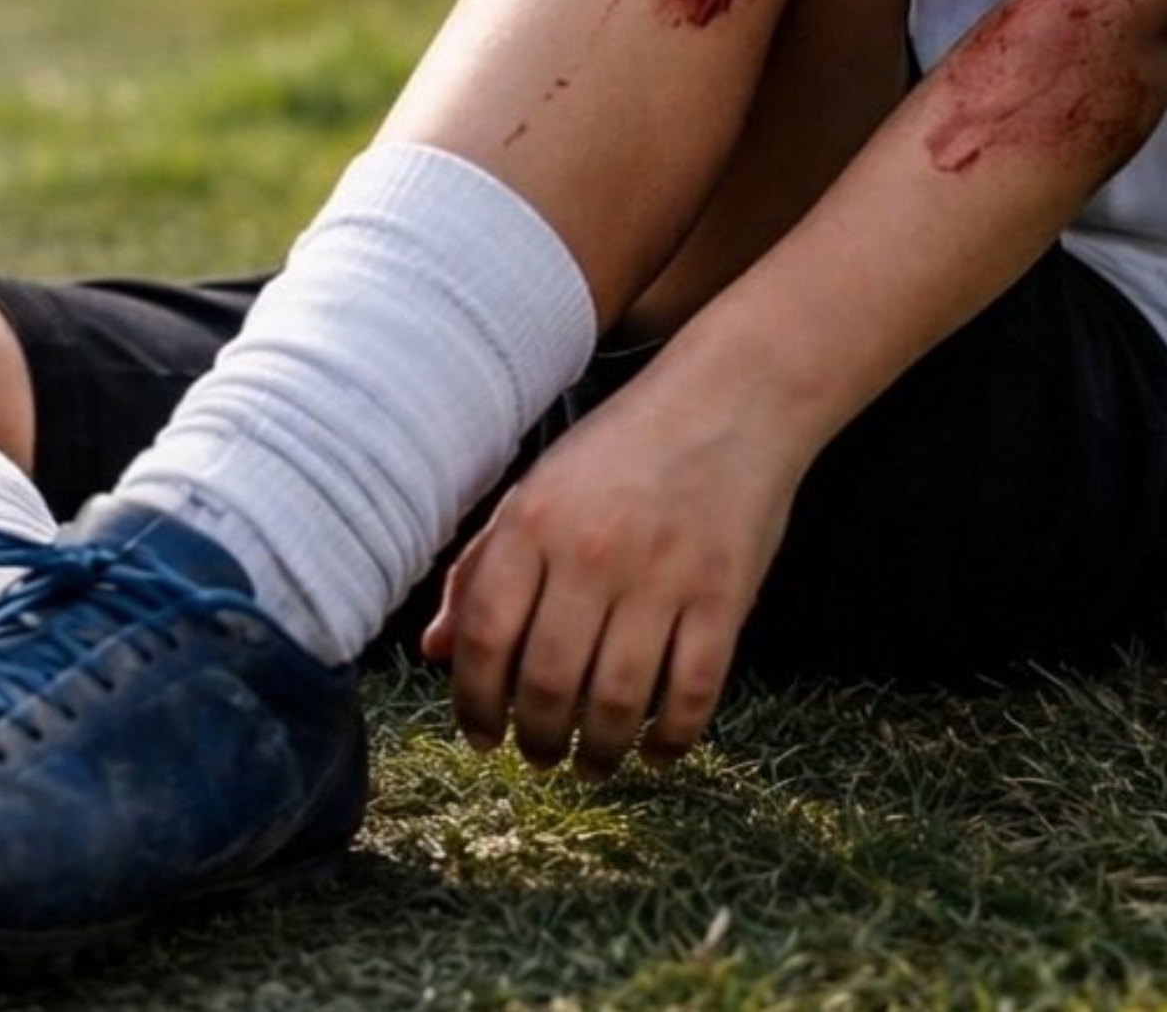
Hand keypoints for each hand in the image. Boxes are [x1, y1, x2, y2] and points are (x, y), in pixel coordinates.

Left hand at [421, 365, 805, 779]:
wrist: (731, 400)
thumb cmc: (622, 449)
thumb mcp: (536, 491)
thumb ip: (481, 568)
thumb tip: (434, 650)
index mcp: (532, 523)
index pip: (486, 637)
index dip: (474, 702)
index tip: (480, 737)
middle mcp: (591, 552)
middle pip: (547, 682)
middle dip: (536, 739)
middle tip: (538, 757)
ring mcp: (661, 576)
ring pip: (616, 701)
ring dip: (598, 752)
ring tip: (589, 765)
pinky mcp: (722, 595)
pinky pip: (692, 691)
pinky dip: (671, 738)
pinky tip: (657, 753)